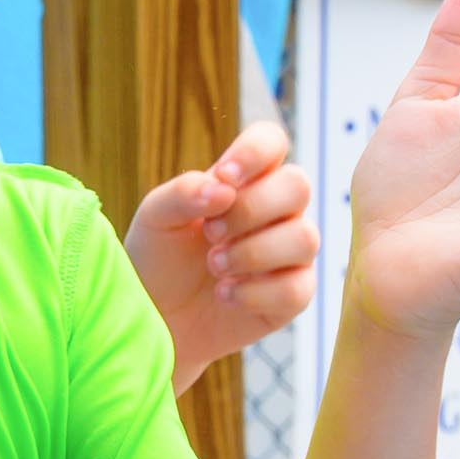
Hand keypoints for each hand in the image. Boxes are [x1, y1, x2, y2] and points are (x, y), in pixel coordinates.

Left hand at [126, 121, 318, 392]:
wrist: (154, 317)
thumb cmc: (157, 258)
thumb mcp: (156, 218)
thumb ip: (184, 192)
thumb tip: (223, 188)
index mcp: (243, 180)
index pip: (271, 141)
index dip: (255, 152)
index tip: (224, 177)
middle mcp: (275, 211)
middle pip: (297, 185)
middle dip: (250, 210)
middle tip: (209, 233)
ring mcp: (289, 253)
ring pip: (305, 237)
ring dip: (252, 253)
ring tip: (213, 267)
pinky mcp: (293, 296)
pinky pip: (296, 288)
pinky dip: (254, 292)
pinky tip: (224, 295)